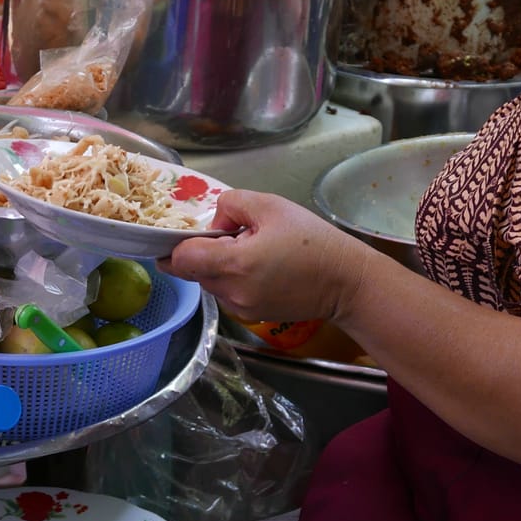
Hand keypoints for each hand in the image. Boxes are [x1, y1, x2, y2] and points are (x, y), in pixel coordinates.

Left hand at [168, 191, 375, 324]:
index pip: (180, 259)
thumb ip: (231, 204)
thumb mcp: (271, 205)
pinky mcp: (250, 316)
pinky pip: (227, 293)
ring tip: (252, 250)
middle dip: (202, 251)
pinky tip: (260, 267)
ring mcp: (240, 308)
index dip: (175, 244)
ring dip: (218, 265)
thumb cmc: (311, 240)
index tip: (184, 232)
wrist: (345, 281)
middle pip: (192, 271)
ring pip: (209, 282)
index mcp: (234, 264)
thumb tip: (214, 223)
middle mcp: (231, 292)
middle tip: (233, 235)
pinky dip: (232, 279)